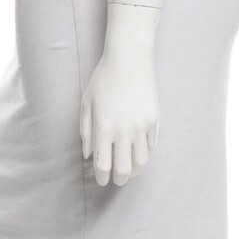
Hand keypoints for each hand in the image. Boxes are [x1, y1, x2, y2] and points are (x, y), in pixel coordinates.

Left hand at [79, 39, 159, 186]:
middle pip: (124, 170)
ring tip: (129, 168)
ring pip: (141, 162)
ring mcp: (141, 126)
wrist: (129, 58)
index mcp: (104, 128)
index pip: (103, 165)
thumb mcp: (87, 102)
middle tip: (116, 178)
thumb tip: (89, 154)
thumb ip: (86, 130)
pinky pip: (151, 145)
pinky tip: (138, 149)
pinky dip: (144, 151)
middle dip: (119, 179)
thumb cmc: (104, 77)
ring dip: (134, 170)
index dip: (101, 178)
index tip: (101, 180)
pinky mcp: (153, 120)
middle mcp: (123, 131)